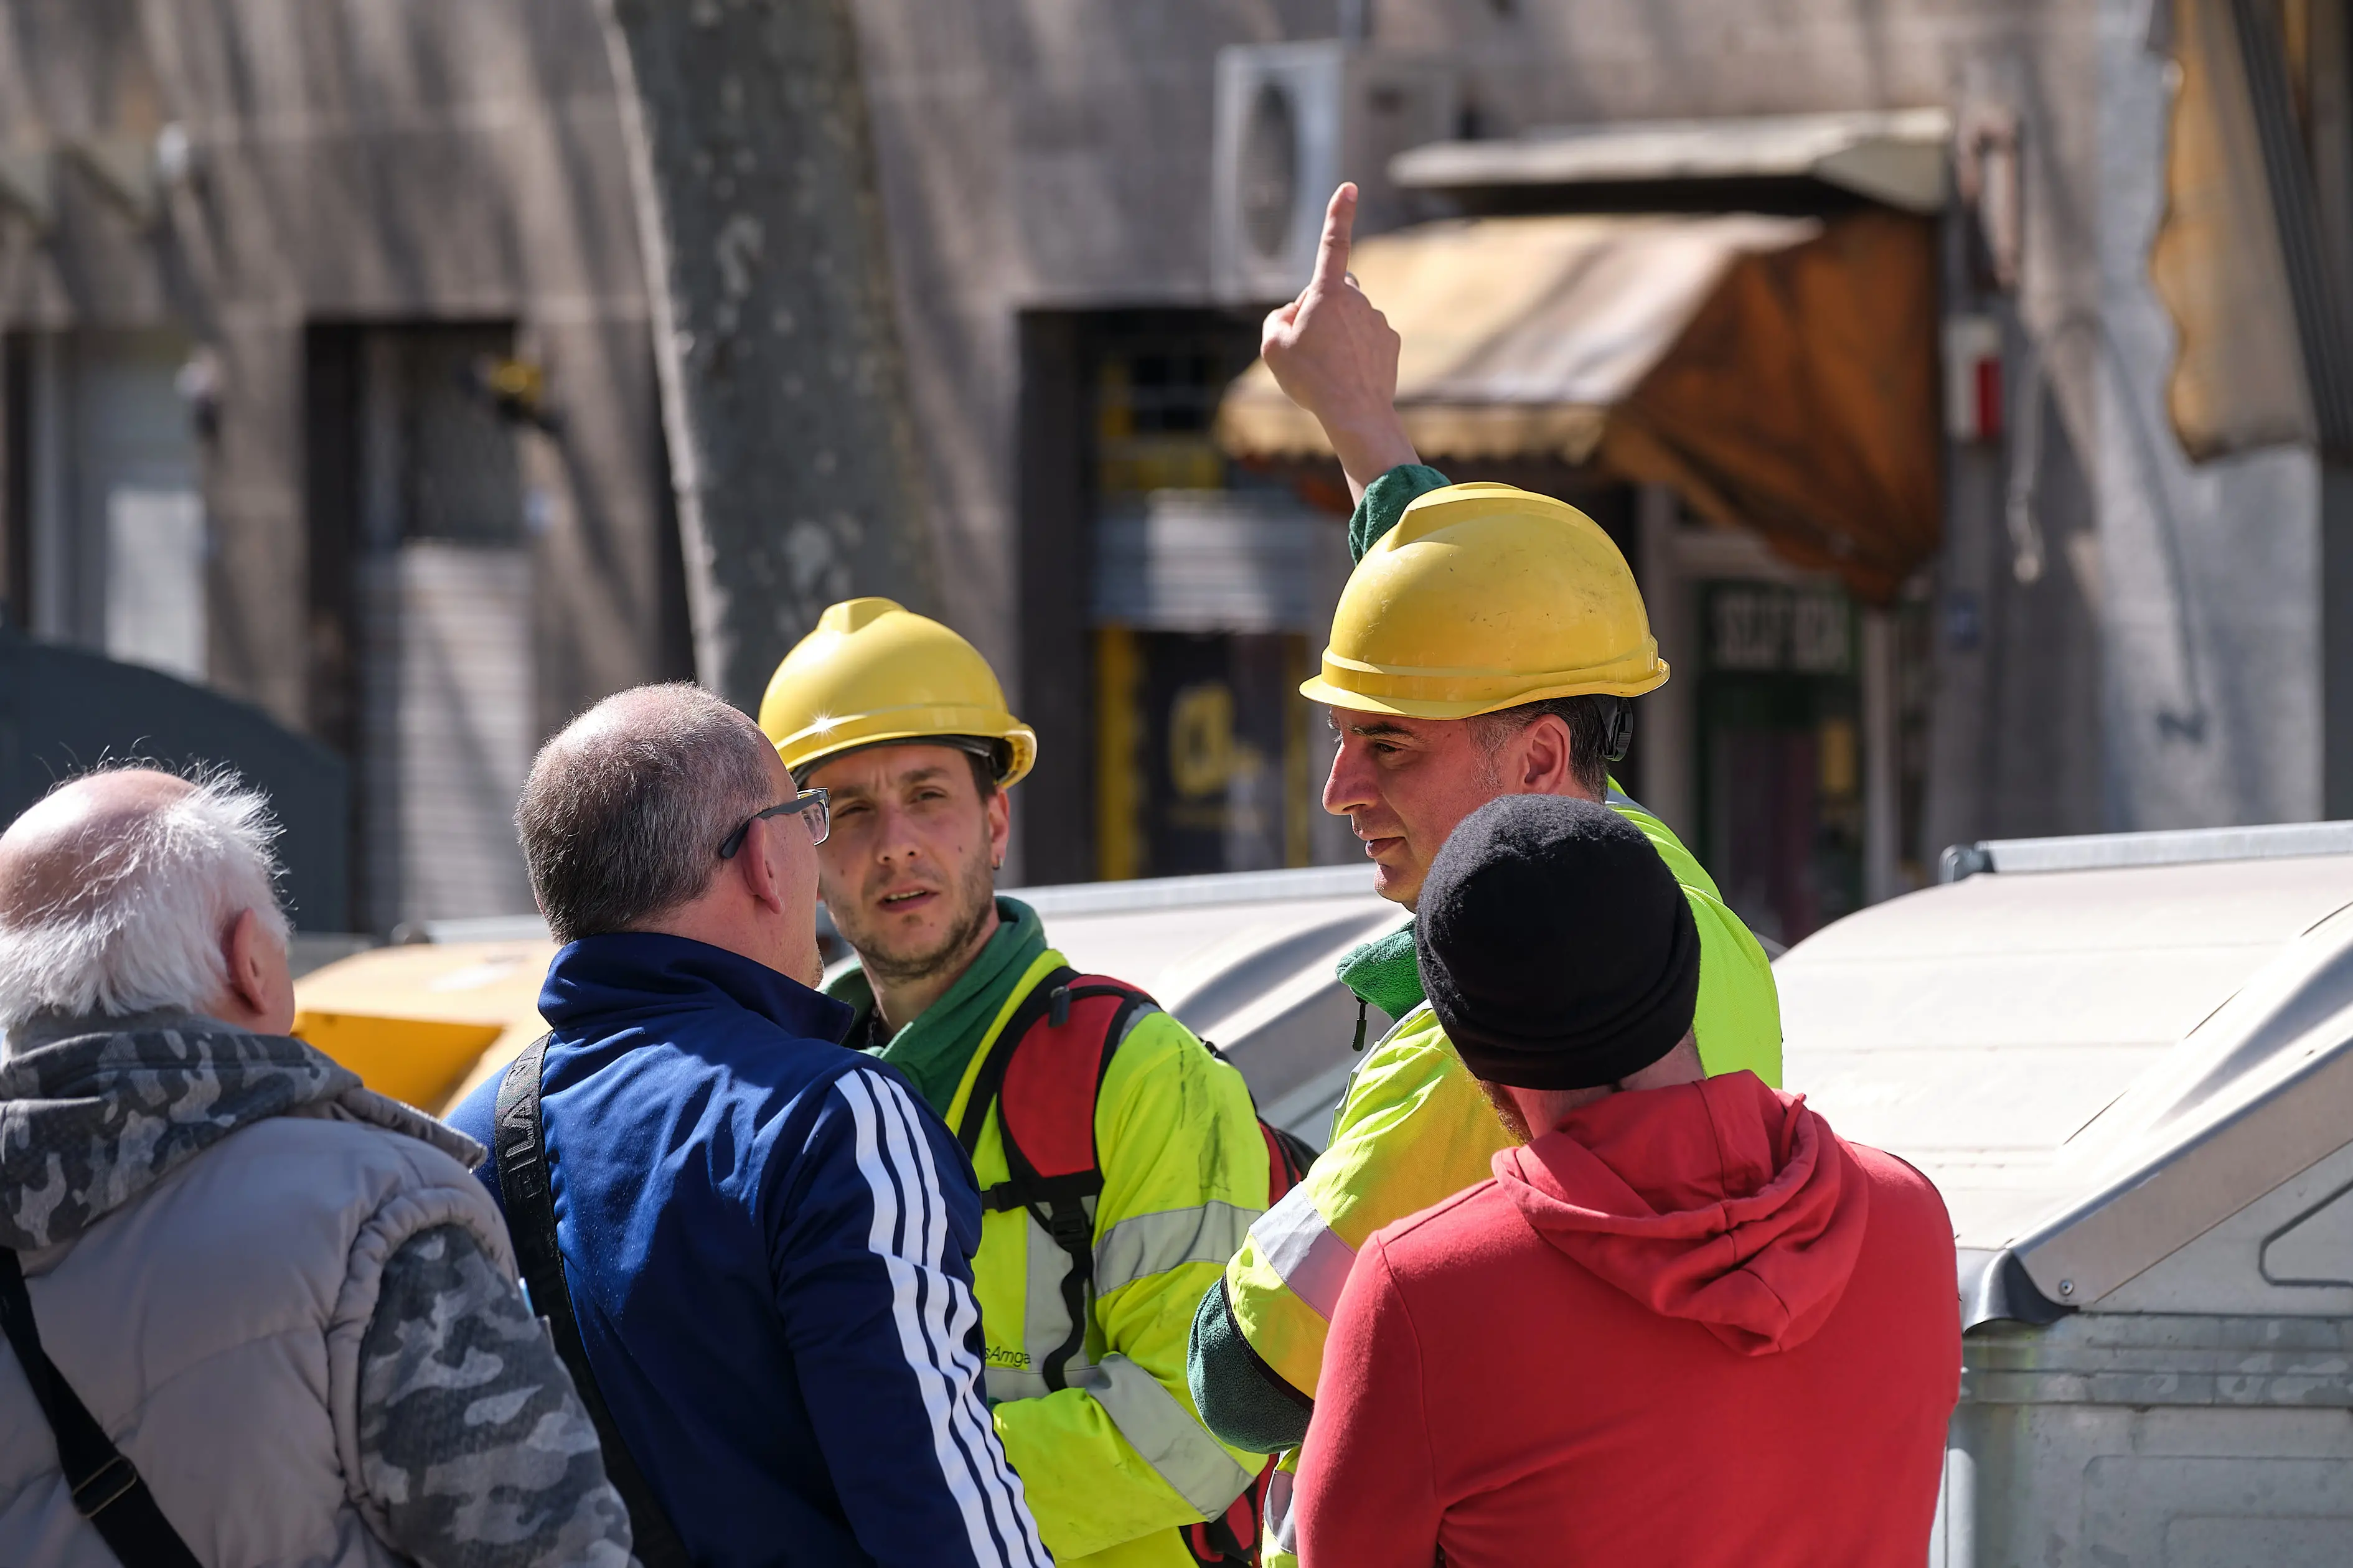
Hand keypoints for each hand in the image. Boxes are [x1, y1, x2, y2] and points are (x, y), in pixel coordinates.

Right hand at [1260, 183, 1418, 502]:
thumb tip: (1294, 313)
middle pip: (1332, 292)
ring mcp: (1377, 320)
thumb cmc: (1310, 378)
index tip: (1349, 188)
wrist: (1354, 413)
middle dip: (1318, 308)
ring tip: (1327, 368)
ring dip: (1336, 334)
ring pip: (1349, 318)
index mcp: (1328, 293)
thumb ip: (1276, 320)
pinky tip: (1347, 374)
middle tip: (1306, 345)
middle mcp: (1358, 300)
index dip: (1338, 214)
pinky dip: (1355, 351)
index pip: (1332, 245)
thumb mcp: (1272, 346)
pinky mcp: (1390, 342)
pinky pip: (1366, 338)